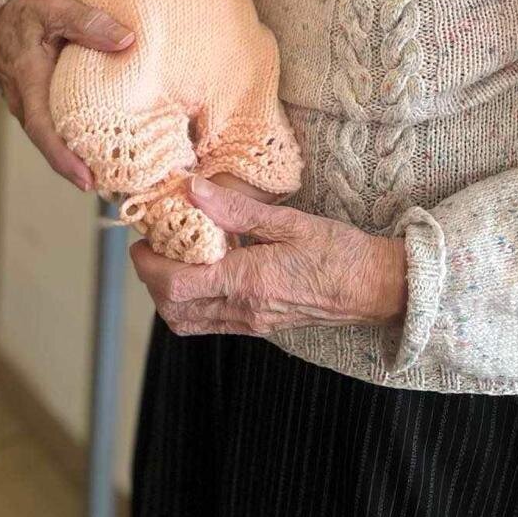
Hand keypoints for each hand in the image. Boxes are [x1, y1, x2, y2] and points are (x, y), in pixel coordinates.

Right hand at [0, 0, 134, 191]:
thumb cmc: (25, 11)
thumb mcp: (54, 8)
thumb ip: (88, 22)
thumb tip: (126, 41)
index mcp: (28, 82)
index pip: (43, 129)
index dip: (63, 158)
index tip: (86, 180)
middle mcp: (25, 102)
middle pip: (50, 144)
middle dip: (78, 169)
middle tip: (114, 188)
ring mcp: (29, 105)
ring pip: (53, 138)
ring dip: (78, 157)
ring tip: (114, 176)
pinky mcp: (38, 102)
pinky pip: (55, 126)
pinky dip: (75, 139)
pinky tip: (102, 145)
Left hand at [130, 178, 407, 336]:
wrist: (376, 289)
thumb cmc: (340, 252)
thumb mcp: (289, 221)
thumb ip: (235, 209)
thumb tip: (192, 190)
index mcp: (249, 282)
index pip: (176, 285)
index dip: (148, 265)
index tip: (142, 239)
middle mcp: (244, 310)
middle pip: (172, 310)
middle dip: (152, 279)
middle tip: (154, 244)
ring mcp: (250, 323)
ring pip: (187, 322)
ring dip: (168, 294)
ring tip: (176, 256)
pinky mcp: (258, 326)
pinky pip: (209, 322)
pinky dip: (192, 302)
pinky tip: (205, 270)